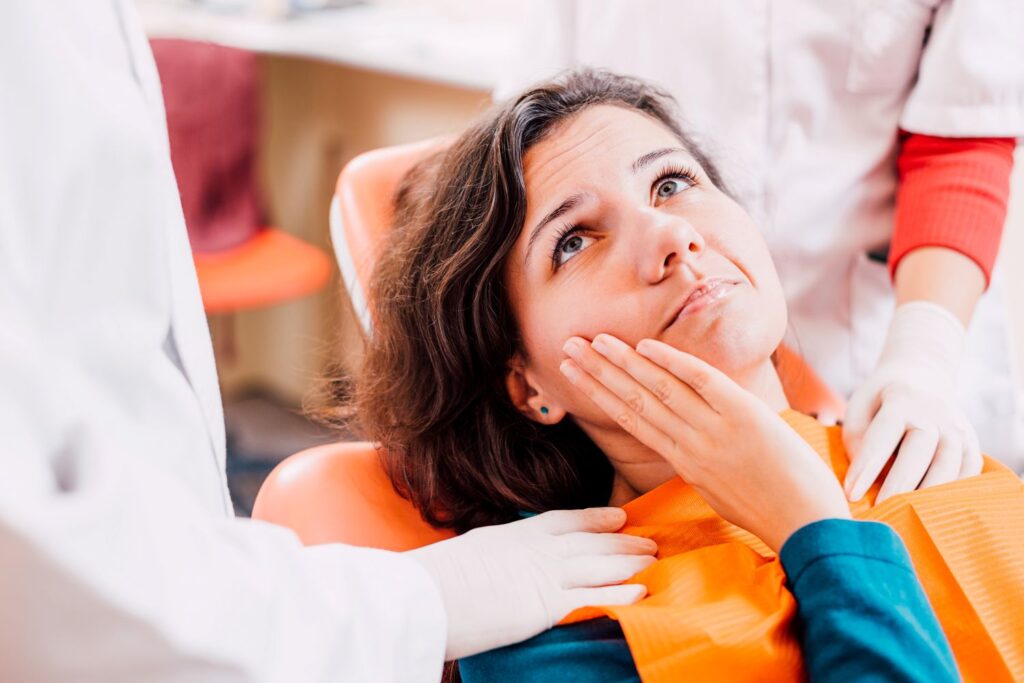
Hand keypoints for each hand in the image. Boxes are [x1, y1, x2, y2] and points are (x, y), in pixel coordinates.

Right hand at [408, 507, 655, 659]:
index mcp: (516, 534)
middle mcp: (536, 550)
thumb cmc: (435, 578)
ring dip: (631, 563)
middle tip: (651, 541)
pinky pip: (593, 597)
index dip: (596, 518)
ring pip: (600, 565)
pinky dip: (621, 592)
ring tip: (656, 562)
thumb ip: (495, 553)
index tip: (619, 516)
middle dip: (624, 542)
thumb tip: (500, 561)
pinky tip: (643, 591)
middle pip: (592, 542)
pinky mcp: (545, 606)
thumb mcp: (471, 552)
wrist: (424, 595)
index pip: (565, 521)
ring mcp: (543, 576)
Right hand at [561, 334, 849, 553]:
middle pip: (634, 400)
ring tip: (594, 341)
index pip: (631, 419)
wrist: (809, 526)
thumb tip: (683, 439)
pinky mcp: (744, 416)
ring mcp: (715, 429)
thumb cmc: (770, 510)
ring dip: (623, 362)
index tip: (574, 374)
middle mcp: (690, 444)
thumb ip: (698, 459)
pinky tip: (645, 346)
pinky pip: (701, 382)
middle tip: (568, 348)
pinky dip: (673, 363)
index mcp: (684, 461)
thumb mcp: (720, 489)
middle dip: (598, 372)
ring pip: (658, 389)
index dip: (599, 393)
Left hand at [843, 301, 982, 502]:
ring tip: (908, 516)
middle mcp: (934, 413)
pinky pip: (969, 472)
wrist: (923, 375)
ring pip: (950, 465)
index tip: (850, 493)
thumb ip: (857, 439)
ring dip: (929, 493)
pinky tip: (936, 508)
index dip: (866, 467)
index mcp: (901, 401)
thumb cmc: (881, 399)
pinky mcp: (972, 443)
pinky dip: (955, 492)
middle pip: (920, 452)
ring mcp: (958, 428)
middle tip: (881, 510)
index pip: (883, 436)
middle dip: (899, 484)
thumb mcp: (860, 405)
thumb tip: (866, 478)